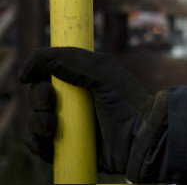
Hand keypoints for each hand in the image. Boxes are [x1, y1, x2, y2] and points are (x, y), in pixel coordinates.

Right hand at [19, 47, 167, 181]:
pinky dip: (36, 143)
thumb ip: (74, 60)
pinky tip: (45, 141)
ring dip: (37, 122)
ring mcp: (68, 124)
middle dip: (38, 97)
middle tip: (49, 102)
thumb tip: (38, 57)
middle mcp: (74, 100)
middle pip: (39, 94)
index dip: (38, 72)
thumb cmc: (127, 103)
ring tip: (52, 127)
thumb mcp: (104, 73)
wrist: (138, 140)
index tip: (29, 76)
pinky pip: (38, 144)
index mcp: (83, 78)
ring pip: (36, 120)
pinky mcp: (65, 147)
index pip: (50, 72)